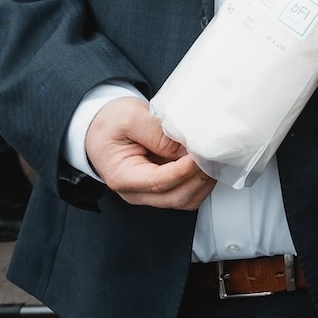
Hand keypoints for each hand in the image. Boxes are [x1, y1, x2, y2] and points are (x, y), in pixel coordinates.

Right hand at [86, 98, 214, 208]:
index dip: (184, 170)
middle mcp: (137, 192)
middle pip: (177, 197)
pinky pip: (190, 191)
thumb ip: (157, 133)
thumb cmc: (111, 123)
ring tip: (212, 156)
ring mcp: (152, 193)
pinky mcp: (166, 187)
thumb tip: (186, 148)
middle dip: (200, 177)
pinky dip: (203, 179)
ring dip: (205, 180)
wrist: (103, 127)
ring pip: (188, 199)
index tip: (200, 154)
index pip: (159, 182)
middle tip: (213, 154)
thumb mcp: (130, 118)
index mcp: (122, 177)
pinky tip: (207, 161)